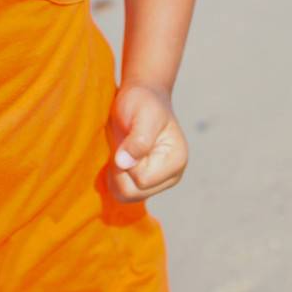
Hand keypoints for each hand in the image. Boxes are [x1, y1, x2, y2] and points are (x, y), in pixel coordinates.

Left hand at [108, 84, 187, 201]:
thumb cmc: (143, 101)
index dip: (127, 162)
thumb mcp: (143, 114)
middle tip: (121, 145)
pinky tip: (119, 158)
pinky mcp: (145, 183)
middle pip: (133, 193)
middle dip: (120, 171)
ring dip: (116, 174)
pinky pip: (122, 192)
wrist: (141, 96)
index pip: (142, 180)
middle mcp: (171, 176)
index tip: (128, 139)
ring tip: (121, 150)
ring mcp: (158, 182)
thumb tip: (124, 164)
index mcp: (176, 160)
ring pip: (126, 196)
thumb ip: (138, 139)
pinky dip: (115, 177)